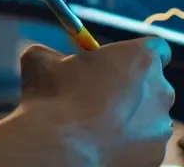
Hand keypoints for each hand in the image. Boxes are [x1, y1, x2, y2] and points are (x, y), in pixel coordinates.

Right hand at [0, 37, 174, 166]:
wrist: (60, 148)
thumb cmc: (54, 97)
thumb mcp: (41, 59)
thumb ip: (55, 54)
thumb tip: (50, 58)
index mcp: (140, 58)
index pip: (156, 47)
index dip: (133, 54)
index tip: (113, 61)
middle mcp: (160, 90)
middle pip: (152, 82)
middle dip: (129, 85)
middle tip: (96, 91)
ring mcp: (160, 126)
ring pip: (146, 114)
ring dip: (126, 114)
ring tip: (93, 122)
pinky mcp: (155, 155)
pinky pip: (142, 142)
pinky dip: (125, 141)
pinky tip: (97, 141)